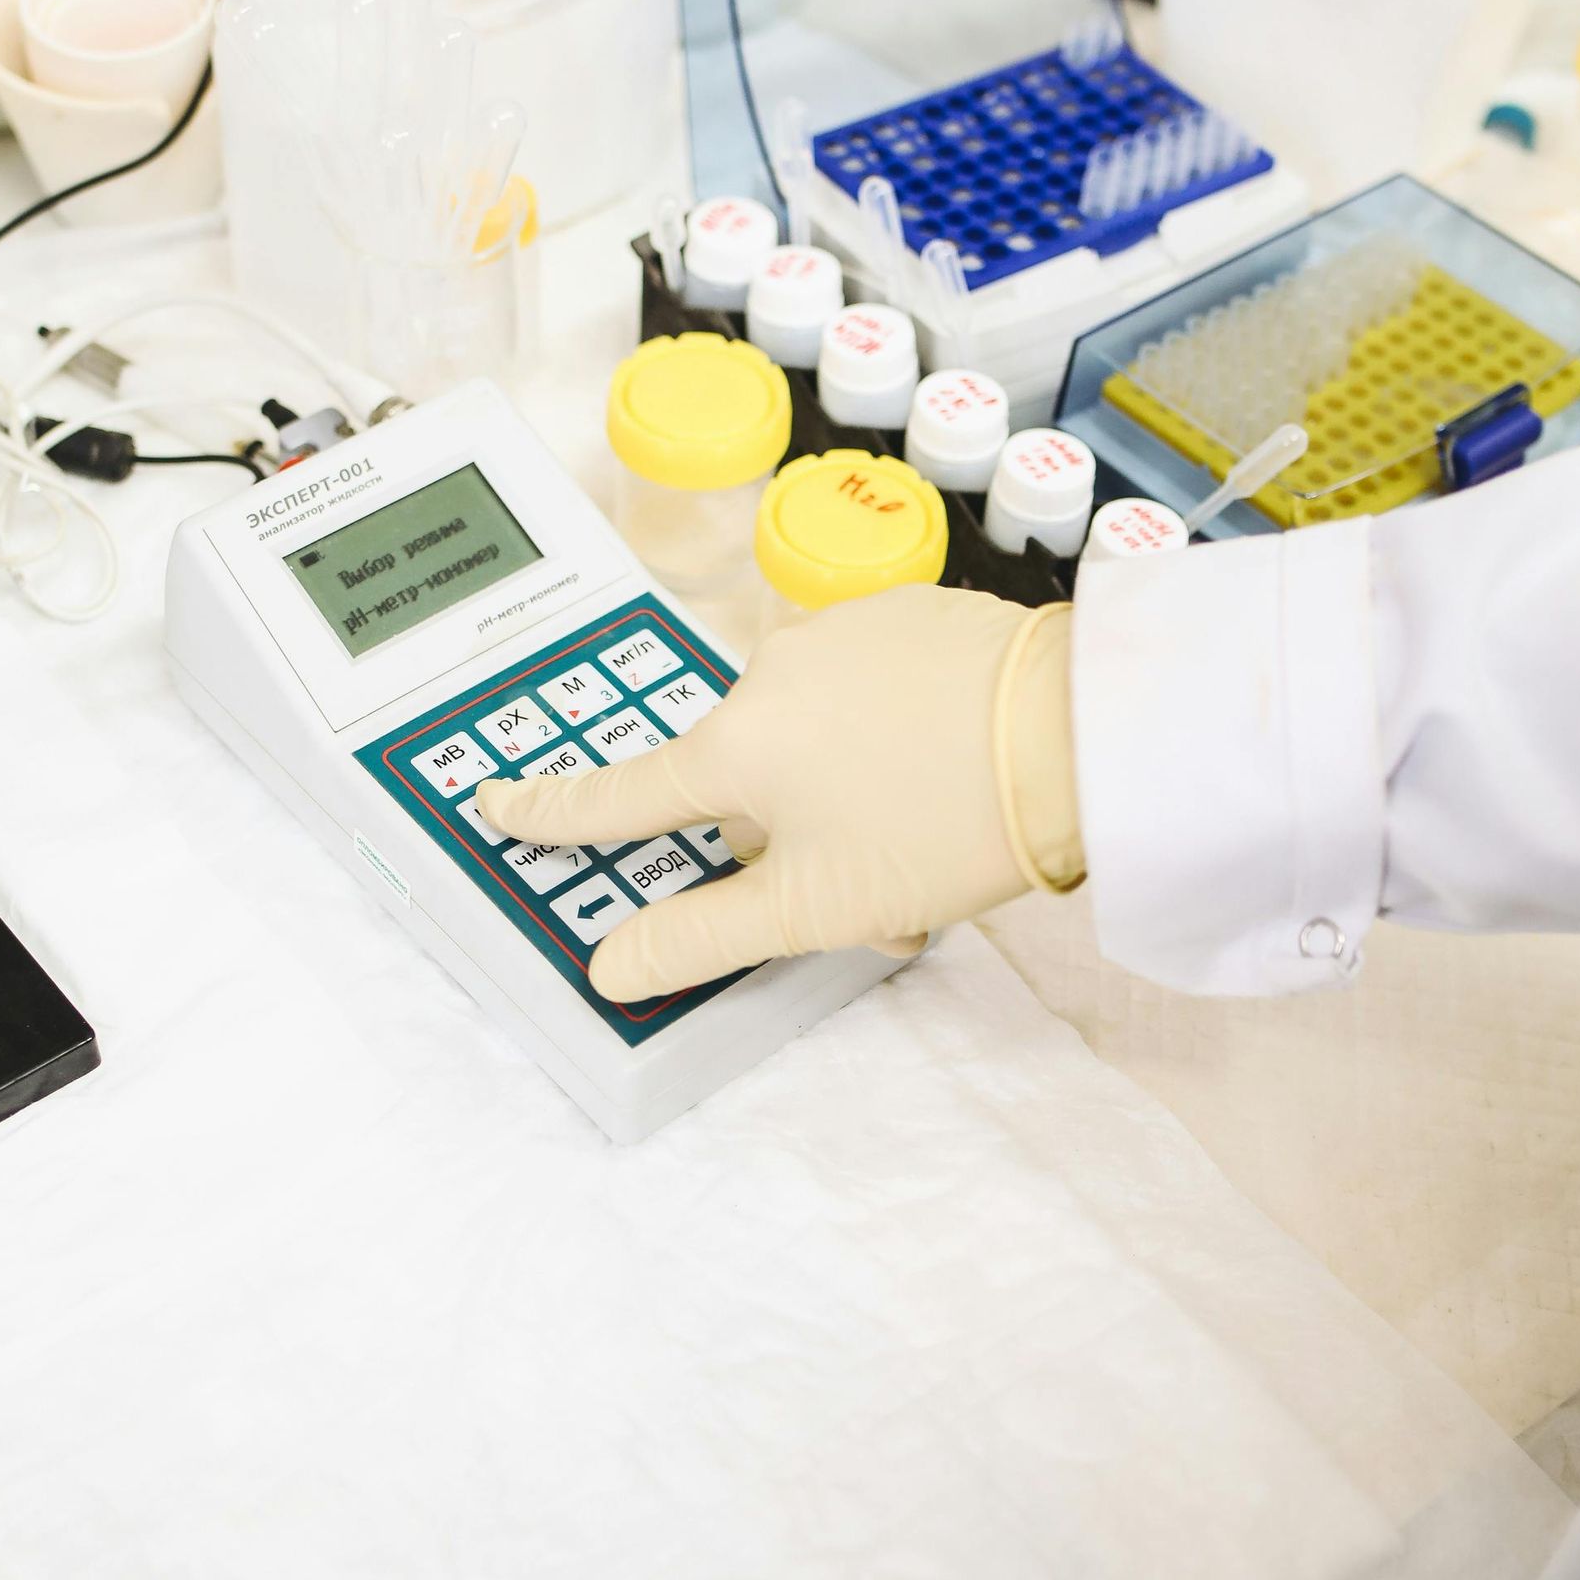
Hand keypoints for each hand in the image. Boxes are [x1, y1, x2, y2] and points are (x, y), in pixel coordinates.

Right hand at [477, 589, 1082, 1001]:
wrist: (1080, 735)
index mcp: (732, 748)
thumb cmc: (944, 824)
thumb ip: (700, 937)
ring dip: (849, 792)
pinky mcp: (910, 614)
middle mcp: (769, 673)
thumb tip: (610, 965)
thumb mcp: (812, 910)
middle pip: (743, 781)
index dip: (555, 812)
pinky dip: (893, 734)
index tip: (499, 803)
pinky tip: (953, 768)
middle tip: (870, 889)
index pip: (619, 795)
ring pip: (812, 738)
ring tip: (930, 836)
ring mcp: (842, 634)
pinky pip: (870, 689)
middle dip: (790, 839)